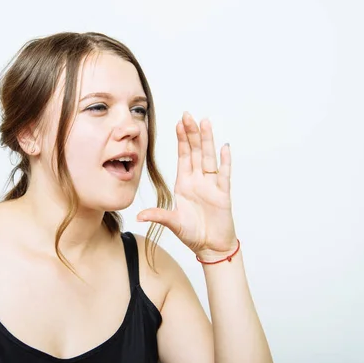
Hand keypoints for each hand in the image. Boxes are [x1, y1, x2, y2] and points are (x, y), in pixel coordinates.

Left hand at [137, 112, 236, 257]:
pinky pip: (224, 175)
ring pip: (209, 158)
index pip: (183, 156)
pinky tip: (224, 148)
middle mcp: (198, 180)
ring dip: (207, 141)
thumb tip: (139, 216)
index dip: (181, 139)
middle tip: (189, 115)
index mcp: (185, 183)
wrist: (211, 247)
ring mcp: (211, 186)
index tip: (179, 123)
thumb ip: (158, 216)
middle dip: (192, 133)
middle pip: (196, 152)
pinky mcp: (223, 194)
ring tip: (205, 123)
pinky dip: (225, 162)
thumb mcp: (173, 223)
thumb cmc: (193, 234)